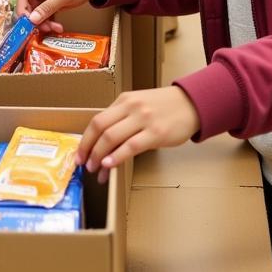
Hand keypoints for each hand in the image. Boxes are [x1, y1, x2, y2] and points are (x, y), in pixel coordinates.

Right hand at [15, 0, 110, 29]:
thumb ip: (48, 7)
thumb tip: (31, 19)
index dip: (22, 8)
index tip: (25, 22)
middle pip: (29, 4)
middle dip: (35, 18)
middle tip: (44, 29)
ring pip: (37, 11)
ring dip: (43, 22)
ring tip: (55, 29)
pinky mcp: (51, 1)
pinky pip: (45, 14)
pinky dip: (49, 21)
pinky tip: (57, 27)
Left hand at [78, 86, 200, 182]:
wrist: (192, 103)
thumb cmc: (164, 107)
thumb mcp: (139, 104)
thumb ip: (122, 118)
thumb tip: (103, 142)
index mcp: (124, 100)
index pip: (97, 120)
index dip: (85, 139)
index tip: (80, 154)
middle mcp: (131, 107)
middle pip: (100, 127)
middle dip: (88, 149)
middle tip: (85, 165)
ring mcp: (143, 119)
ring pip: (112, 137)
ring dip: (100, 156)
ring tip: (97, 171)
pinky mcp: (156, 133)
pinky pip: (131, 146)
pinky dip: (117, 156)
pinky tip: (110, 165)